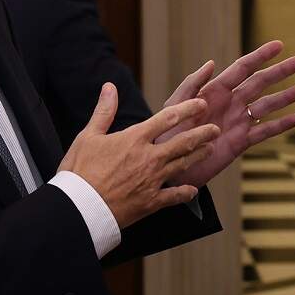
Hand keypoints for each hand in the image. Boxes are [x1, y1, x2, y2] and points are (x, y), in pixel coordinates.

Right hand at [59, 83, 220, 227]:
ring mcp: (153, 180)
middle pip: (183, 142)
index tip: (201, 105)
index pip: (167, 118)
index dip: (187, 109)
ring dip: (198, 156)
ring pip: (183, 165)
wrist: (80, 208)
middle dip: (202, 133)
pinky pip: (174, 196)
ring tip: (210, 149)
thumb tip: (109, 87)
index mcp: (135, 139)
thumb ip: (104, 111)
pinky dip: (185, 193)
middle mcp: (149, 157)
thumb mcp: (88, 136)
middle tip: (215, 129)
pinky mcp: (151, 202)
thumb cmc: (80, 171)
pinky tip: (193, 190)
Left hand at [157, 40, 294, 187]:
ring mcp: (237, 122)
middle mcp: (230, 103)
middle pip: (260, 83)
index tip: (279, 45)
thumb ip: (192, 84)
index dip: (260, 56)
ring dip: (286, 97)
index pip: (242, 68)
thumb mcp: (174, 106)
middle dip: (281, 72)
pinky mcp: (240, 142)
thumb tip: (212, 63)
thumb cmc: (166, 134)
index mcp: (214, 90)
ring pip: (267, 106)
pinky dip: (280, 125)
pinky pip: (264, 131)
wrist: (167, 166)